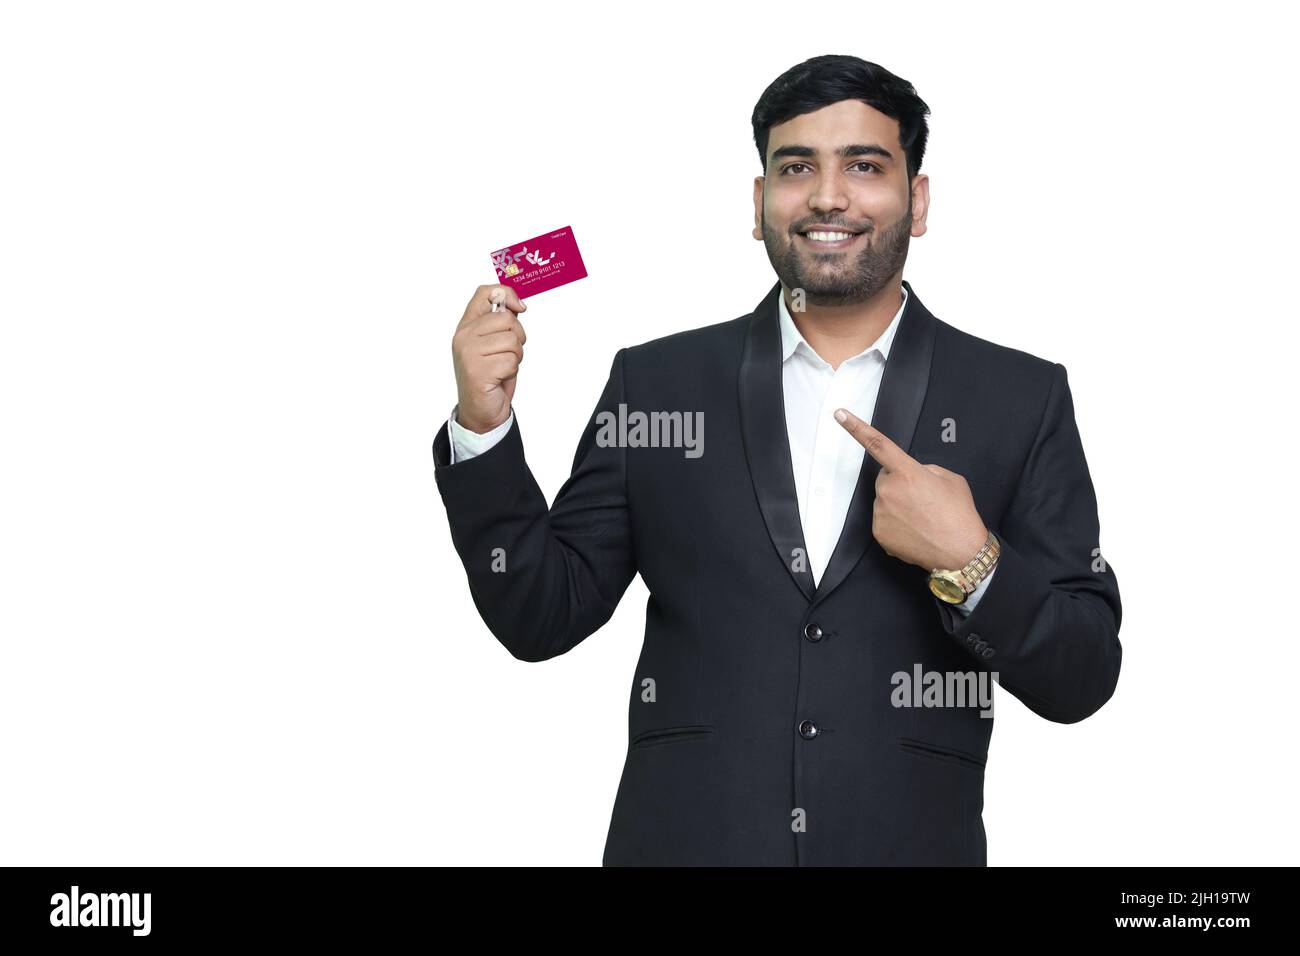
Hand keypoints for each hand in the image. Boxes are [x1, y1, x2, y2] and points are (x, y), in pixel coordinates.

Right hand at [451, 285, 527, 433]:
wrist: (481, 410)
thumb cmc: (491, 376)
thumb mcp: (494, 344)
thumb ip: (500, 323)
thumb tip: (516, 304)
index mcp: (466, 326)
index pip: (484, 293)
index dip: (507, 293)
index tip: (519, 307)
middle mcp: (464, 336)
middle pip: (507, 319)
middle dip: (517, 338)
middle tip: (507, 354)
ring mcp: (468, 353)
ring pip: (512, 341)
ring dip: (515, 357)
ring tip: (502, 367)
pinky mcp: (477, 371)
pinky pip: (511, 361)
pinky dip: (511, 371)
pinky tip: (499, 378)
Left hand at [834, 408, 988, 570]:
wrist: (961, 552)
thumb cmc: (959, 514)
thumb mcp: (950, 479)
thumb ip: (926, 470)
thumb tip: (914, 473)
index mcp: (907, 472)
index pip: (878, 444)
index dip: (856, 427)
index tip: (839, 414)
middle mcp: (889, 490)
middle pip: (885, 479)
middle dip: (899, 484)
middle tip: (922, 499)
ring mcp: (881, 513)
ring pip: (884, 501)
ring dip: (898, 505)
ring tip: (922, 517)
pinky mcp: (879, 533)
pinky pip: (884, 521)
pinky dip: (896, 524)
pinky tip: (914, 530)